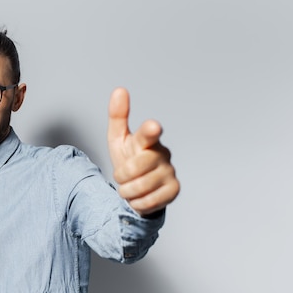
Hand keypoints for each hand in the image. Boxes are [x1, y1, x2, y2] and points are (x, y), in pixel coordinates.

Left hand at [107, 87, 179, 215]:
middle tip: (122, 177)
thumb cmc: (129, 158)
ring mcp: (170, 171)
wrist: (137, 186)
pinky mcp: (174, 189)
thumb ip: (118, 117)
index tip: (153, 127)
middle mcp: (162, 153)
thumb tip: (120, 89)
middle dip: (122, 176)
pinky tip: (140, 197)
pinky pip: (149, 201)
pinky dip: (138, 203)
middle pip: (135, 167)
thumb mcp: (118, 139)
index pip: (148, 134)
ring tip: (130, 187)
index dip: (150, 131)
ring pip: (140, 186)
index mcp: (147, 140)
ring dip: (127, 191)